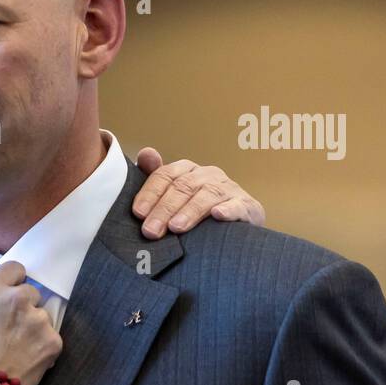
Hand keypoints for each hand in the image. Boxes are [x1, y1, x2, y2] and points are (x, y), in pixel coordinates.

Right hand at [0, 261, 62, 384]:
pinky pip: (51, 338)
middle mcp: (15, 298)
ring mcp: (36, 319)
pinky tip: (26, 361)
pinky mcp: (52, 340)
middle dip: (24, 308)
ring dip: (33, 329)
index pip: (15, 268)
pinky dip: (43, 348)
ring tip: (17, 350)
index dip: (13, 282)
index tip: (11, 293)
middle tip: (12, 329)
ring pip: (41, 316)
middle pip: (30, 292)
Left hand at [132, 148, 265, 239]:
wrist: (238, 221)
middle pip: (182, 187)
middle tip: (150, 231)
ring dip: (190, 211)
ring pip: (207, 195)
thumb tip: (145, 154)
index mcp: (187, 170)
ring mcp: (228, 189)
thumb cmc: (197, 208)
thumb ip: (157, 178)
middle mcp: (208, 175)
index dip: (150, 194)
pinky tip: (218, 215)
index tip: (138, 213)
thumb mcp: (174, 194)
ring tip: (176, 227)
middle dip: (164, 209)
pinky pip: (238, 206)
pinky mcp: (247, 206)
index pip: (164, 176)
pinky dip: (228, 210)